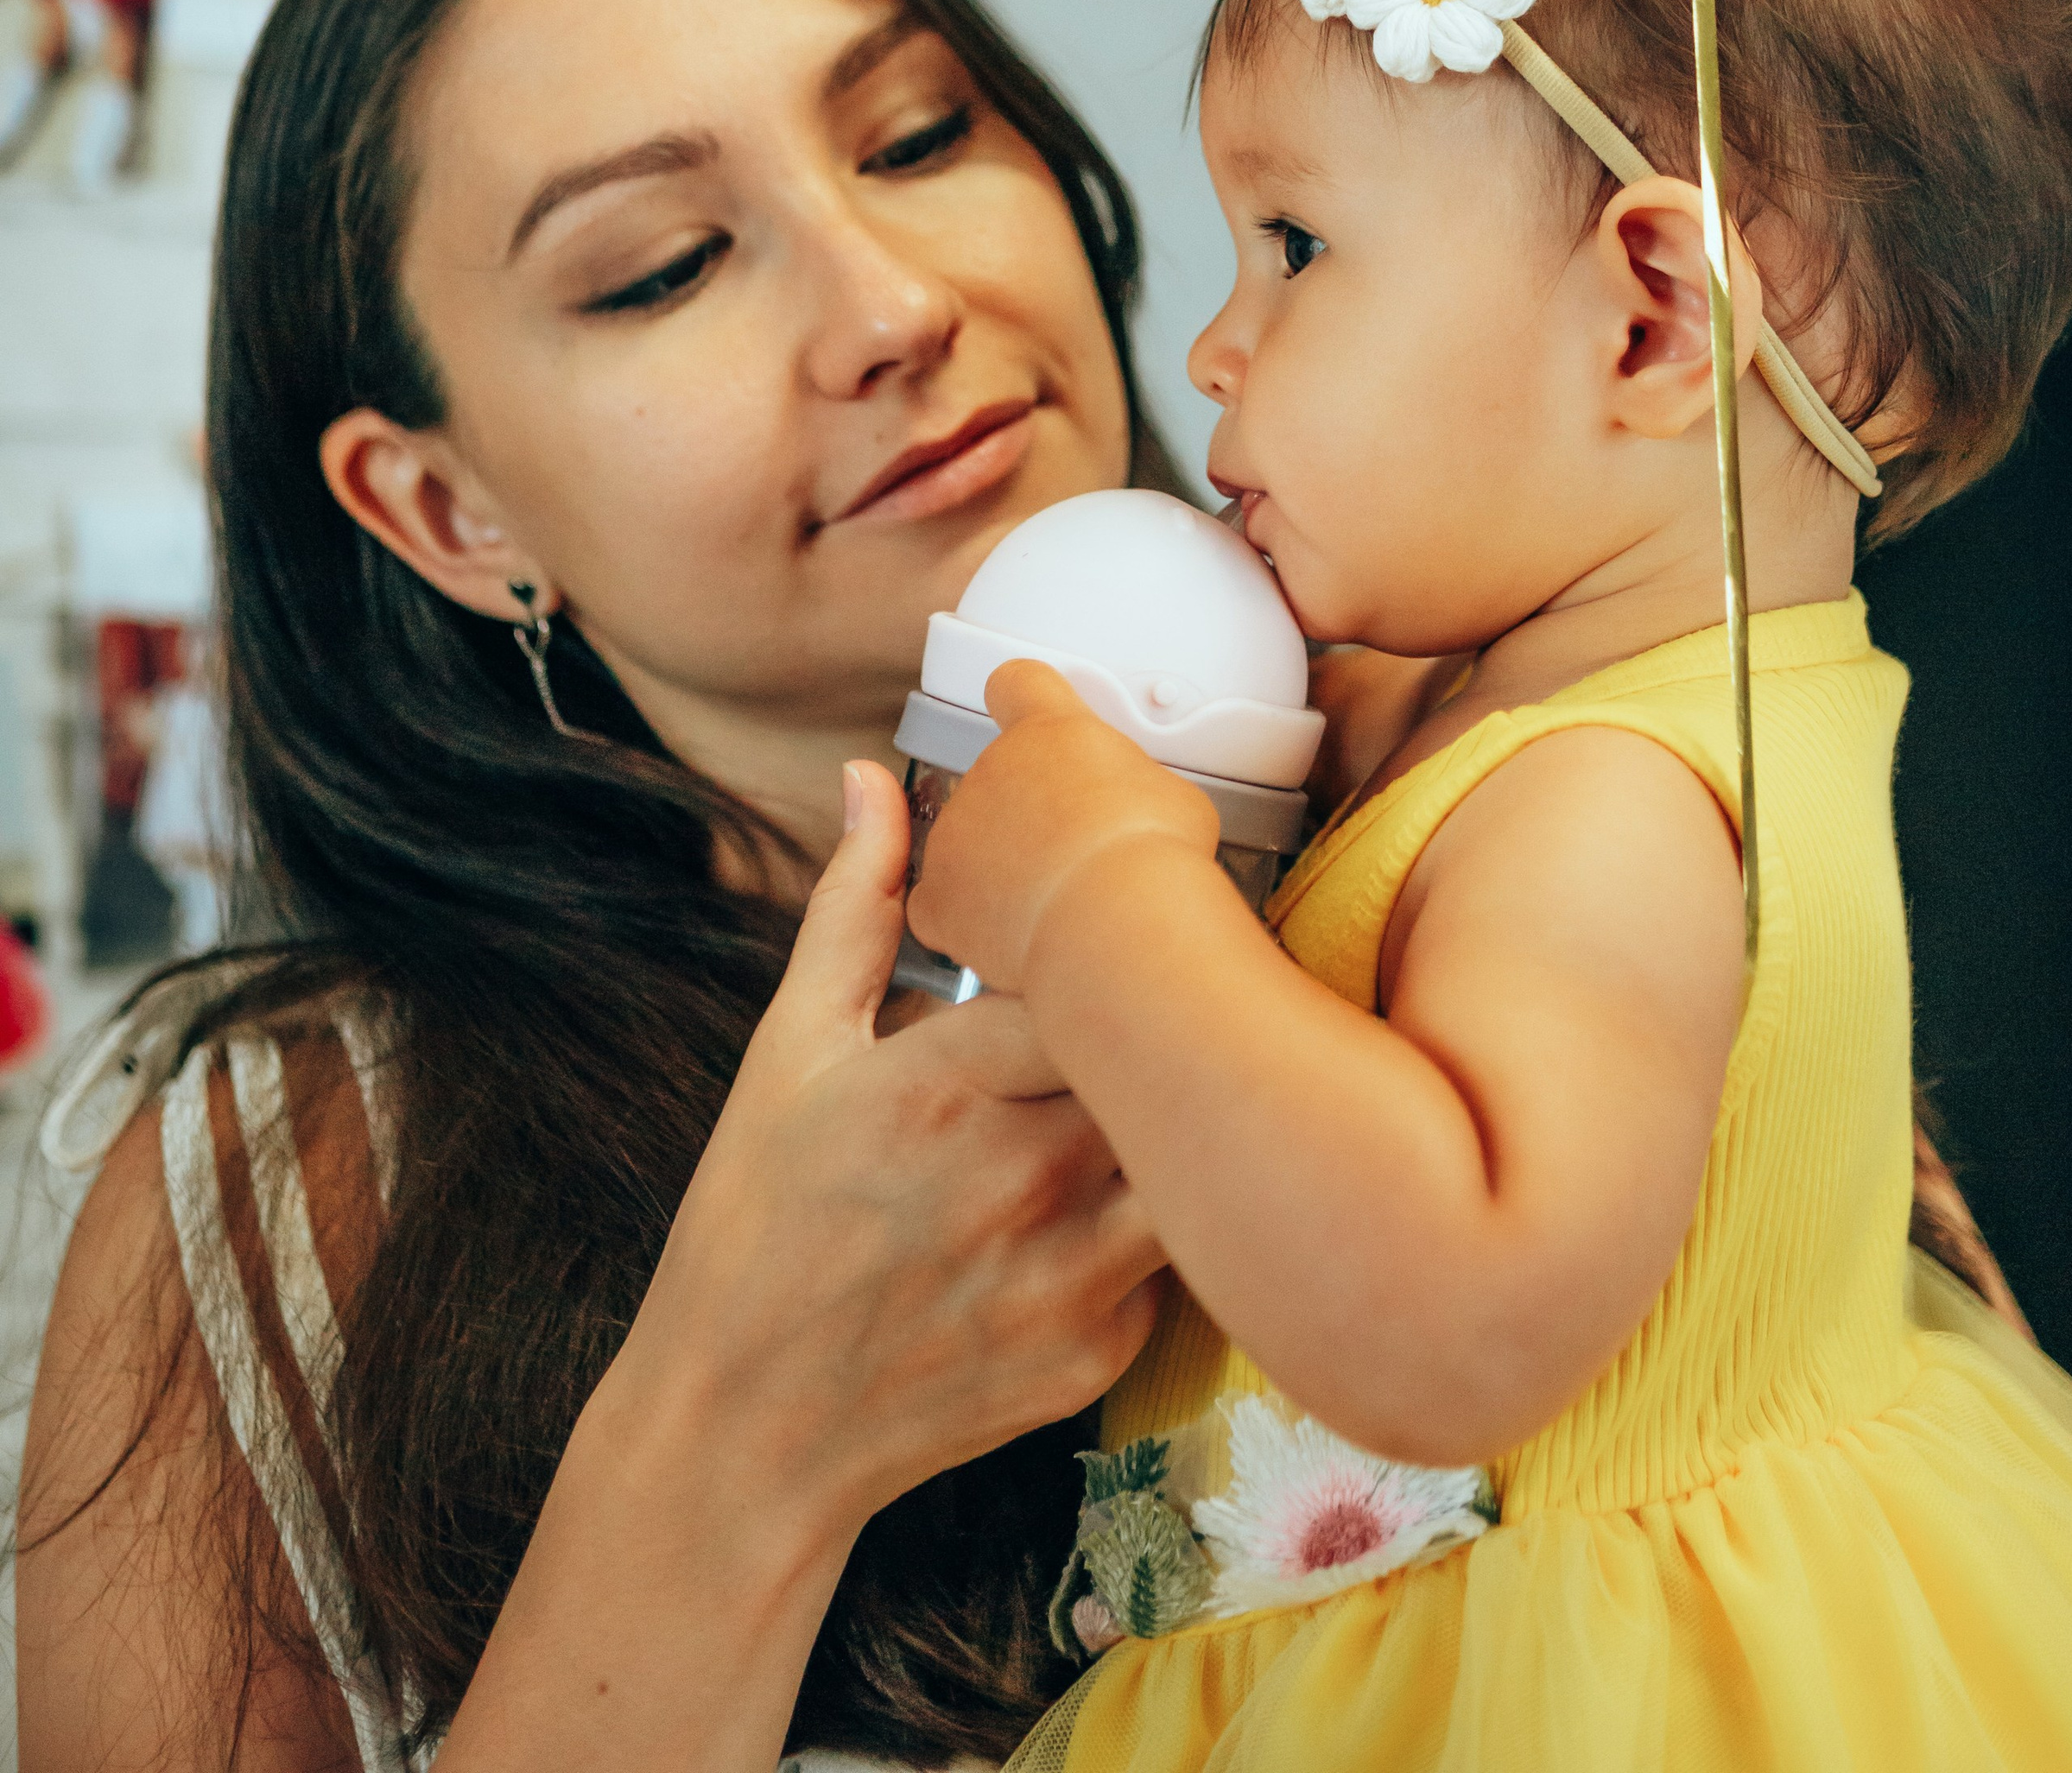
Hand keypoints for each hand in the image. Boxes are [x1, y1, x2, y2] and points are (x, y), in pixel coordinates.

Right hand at [607, 755, 1165, 1539]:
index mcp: (951, 1082)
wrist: (743, 1433)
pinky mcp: (1097, 1359)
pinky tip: (1100, 1214)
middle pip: (1159, 1061)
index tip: (1106, 935)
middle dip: (1157, 1030)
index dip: (1114, 946)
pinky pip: (1168, 1265)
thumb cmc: (754, 1226)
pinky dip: (1148, 1233)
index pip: (1096, 974)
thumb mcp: (788, 1049)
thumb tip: (871, 778)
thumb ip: (853, 906)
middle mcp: (1026, 1177)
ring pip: (1189, 1161)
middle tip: (1148, 1004)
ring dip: (1171, 1128)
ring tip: (1148, 1101)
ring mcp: (1069, 1277)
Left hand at [905, 657, 1219, 993]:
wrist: (1114, 917)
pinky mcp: (941, 893)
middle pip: (1003, 779)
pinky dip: (974, 921)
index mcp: (1047, 730)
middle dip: (1034, 810)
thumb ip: (1132, 785)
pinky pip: (948, 903)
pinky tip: (1017, 933)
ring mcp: (959, 831)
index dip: (1025, 698)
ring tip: (1060, 900)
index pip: (1018, 684)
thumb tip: (1139, 810)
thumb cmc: (1151, 851)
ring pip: (976, 844)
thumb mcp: (1169, 792)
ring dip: (1006, 866)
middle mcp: (992, 768)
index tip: (1031, 710)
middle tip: (1080, 848)